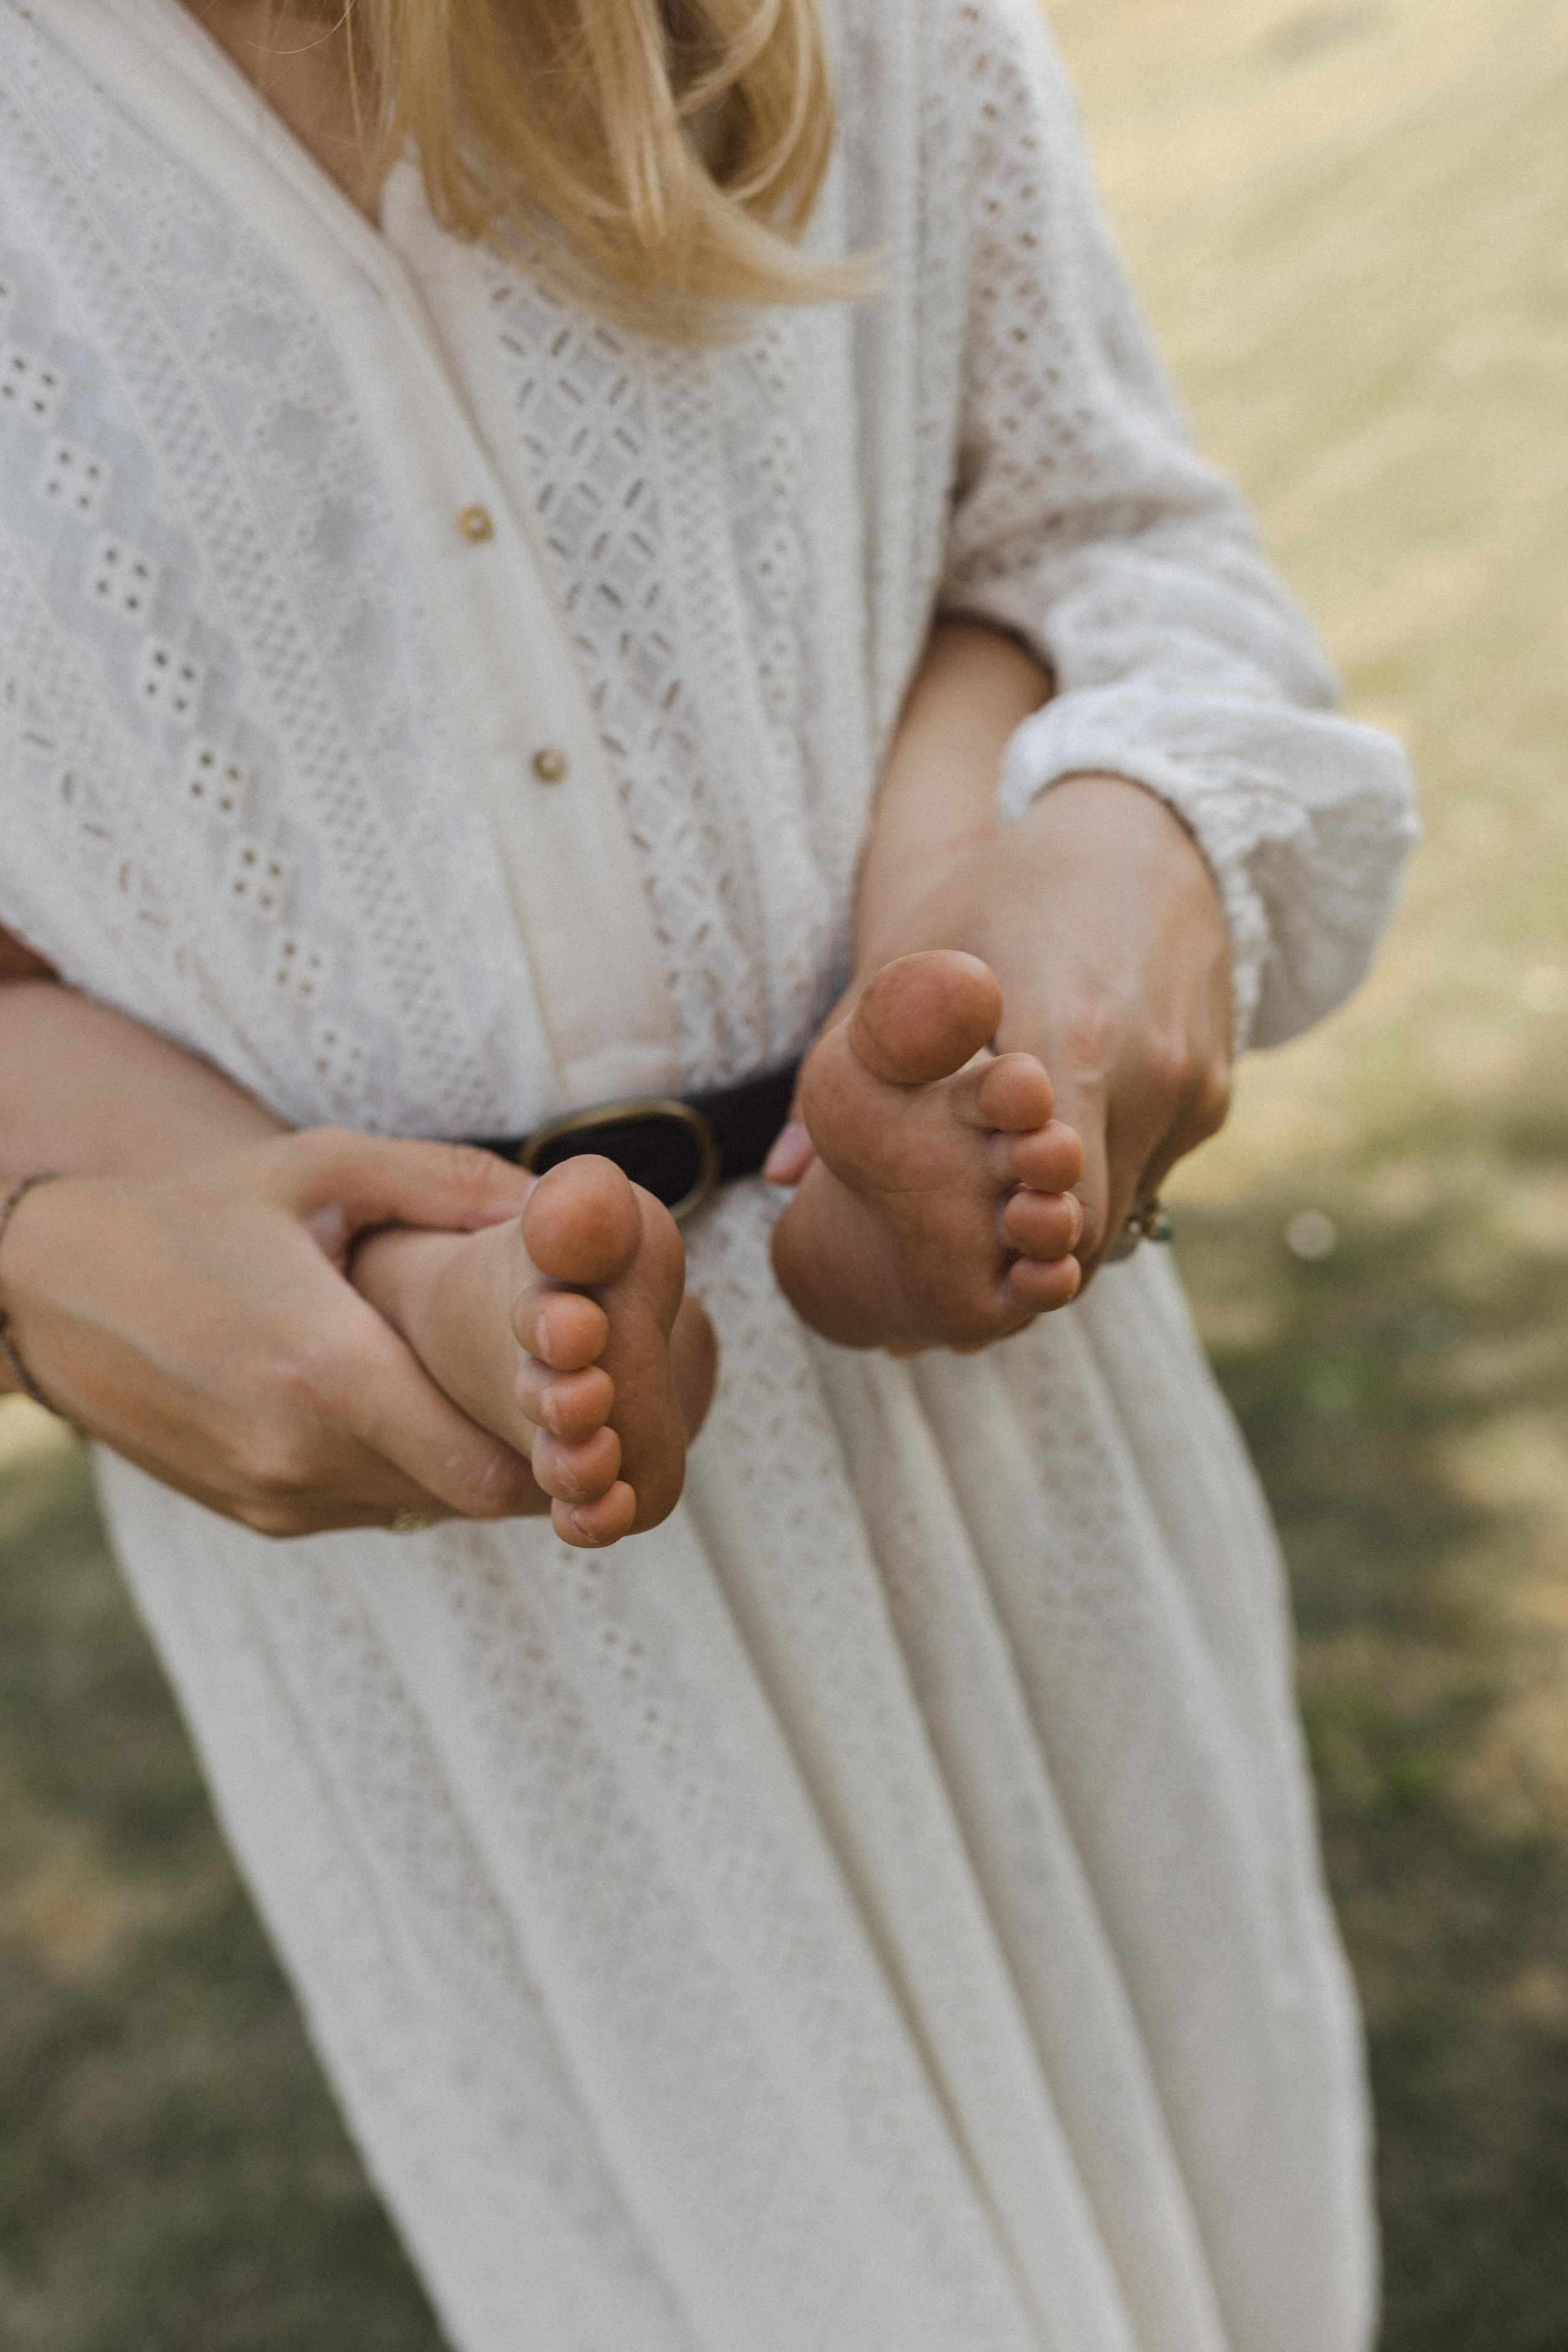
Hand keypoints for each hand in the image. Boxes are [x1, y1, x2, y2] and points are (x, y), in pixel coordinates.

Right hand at [0, 1128, 548, 1534]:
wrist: (50, 1290)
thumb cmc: (195, 1213)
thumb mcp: (320, 1167)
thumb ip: (448, 1181)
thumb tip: (561, 1199)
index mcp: (325, 1371)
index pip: (491, 1469)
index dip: (554, 1446)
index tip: (580, 1394)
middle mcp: (300, 1455)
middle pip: (471, 1496)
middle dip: (523, 1449)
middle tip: (554, 1388)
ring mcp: (275, 1497)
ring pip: (425, 1507)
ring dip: (462, 1458)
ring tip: (479, 1385)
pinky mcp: (258, 1514)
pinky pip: (371, 1506)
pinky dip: (406, 1467)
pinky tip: (405, 1401)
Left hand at [829, 774, 1232, 1281]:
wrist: (1149, 828)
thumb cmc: (1004, 889)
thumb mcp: (910, 957)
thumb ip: (845, 1070)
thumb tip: (779, 1174)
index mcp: (1072, 1042)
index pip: (1054, 1209)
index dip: (1007, 1248)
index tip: (961, 1254)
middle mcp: (1149, 1075)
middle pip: (1089, 1229)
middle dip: (1031, 1250)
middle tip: (972, 1257)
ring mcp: (1192, 1088)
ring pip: (1125, 1208)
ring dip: (1066, 1215)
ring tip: (1005, 1203)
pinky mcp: (1216, 1094)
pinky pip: (1152, 1168)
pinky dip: (1104, 1173)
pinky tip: (1059, 1144)